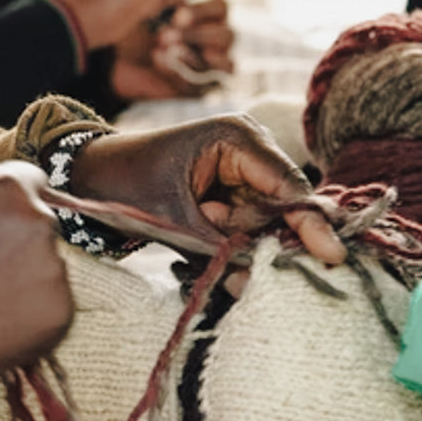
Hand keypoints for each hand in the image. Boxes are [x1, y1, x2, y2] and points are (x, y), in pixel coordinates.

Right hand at [0, 167, 72, 386]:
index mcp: (6, 190)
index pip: (31, 177)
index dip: (16, 195)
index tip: (10, 211)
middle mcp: (39, 223)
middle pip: (39, 224)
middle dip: (17, 240)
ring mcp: (54, 270)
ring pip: (46, 267)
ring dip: (25, 278)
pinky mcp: (61, 313)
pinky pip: (50, 305)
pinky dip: (30, 314)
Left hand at [66, 115, 345, 265]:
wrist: (90, 177)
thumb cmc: (125, 186)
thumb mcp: (174, 221)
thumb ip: (222, 249)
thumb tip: (259, 284)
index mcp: (237, 137)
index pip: (288, 186)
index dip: (308, 224)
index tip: (331, 257)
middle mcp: (249, 147)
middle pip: (282, 207)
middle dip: (258, 236)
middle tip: (215, 234)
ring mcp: (244, 168)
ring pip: (264, 222)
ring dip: (235, 239)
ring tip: (195, 222)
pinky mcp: (234, 189)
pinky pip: (247, 226)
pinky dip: (229, 240)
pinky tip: (201, 229)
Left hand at [111, 0, 234, 99]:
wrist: (106, 54)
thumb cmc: (130, 24)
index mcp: (201, 15)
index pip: (220, 8)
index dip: (203, 11)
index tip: (177, 15)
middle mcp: (208, 40)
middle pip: (226, 36)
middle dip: (197, 35)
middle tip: (165, 35)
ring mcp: (204, 66)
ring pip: (224, 63)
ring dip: (192, 55)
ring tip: (165, 50)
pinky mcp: (194, 88)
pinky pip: (204, 84)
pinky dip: (182, 73)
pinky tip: (158, 61)